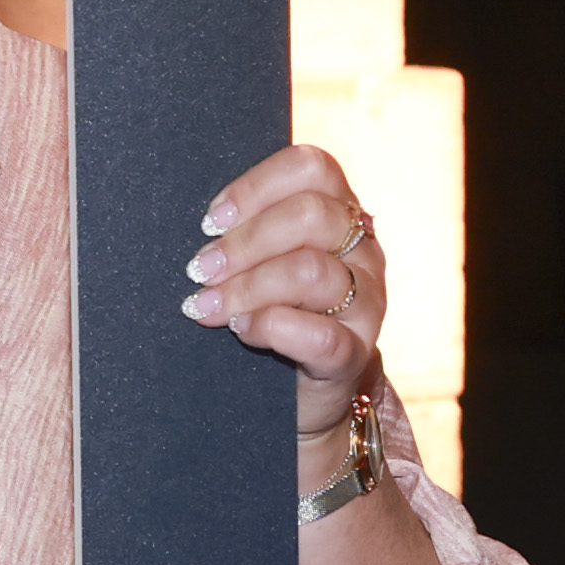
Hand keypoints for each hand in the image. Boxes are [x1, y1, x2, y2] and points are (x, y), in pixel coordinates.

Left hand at [190, 139, 379, 432]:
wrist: (298, 397)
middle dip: (244, 242)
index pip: (312, 167)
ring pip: (310, 271)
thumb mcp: (262, 261)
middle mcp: (362, 250)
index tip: (209, 221)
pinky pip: (321, 335)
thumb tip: (197, 223)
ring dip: (247, 287)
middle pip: (311, 214)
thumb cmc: (269, 311)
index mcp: (340, 212)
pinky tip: (242, 330)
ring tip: (207, 306)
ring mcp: (366, 303)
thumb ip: (243, 231)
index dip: (256, 186)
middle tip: (199, 269)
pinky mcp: (356, 355)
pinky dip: (271, 328)